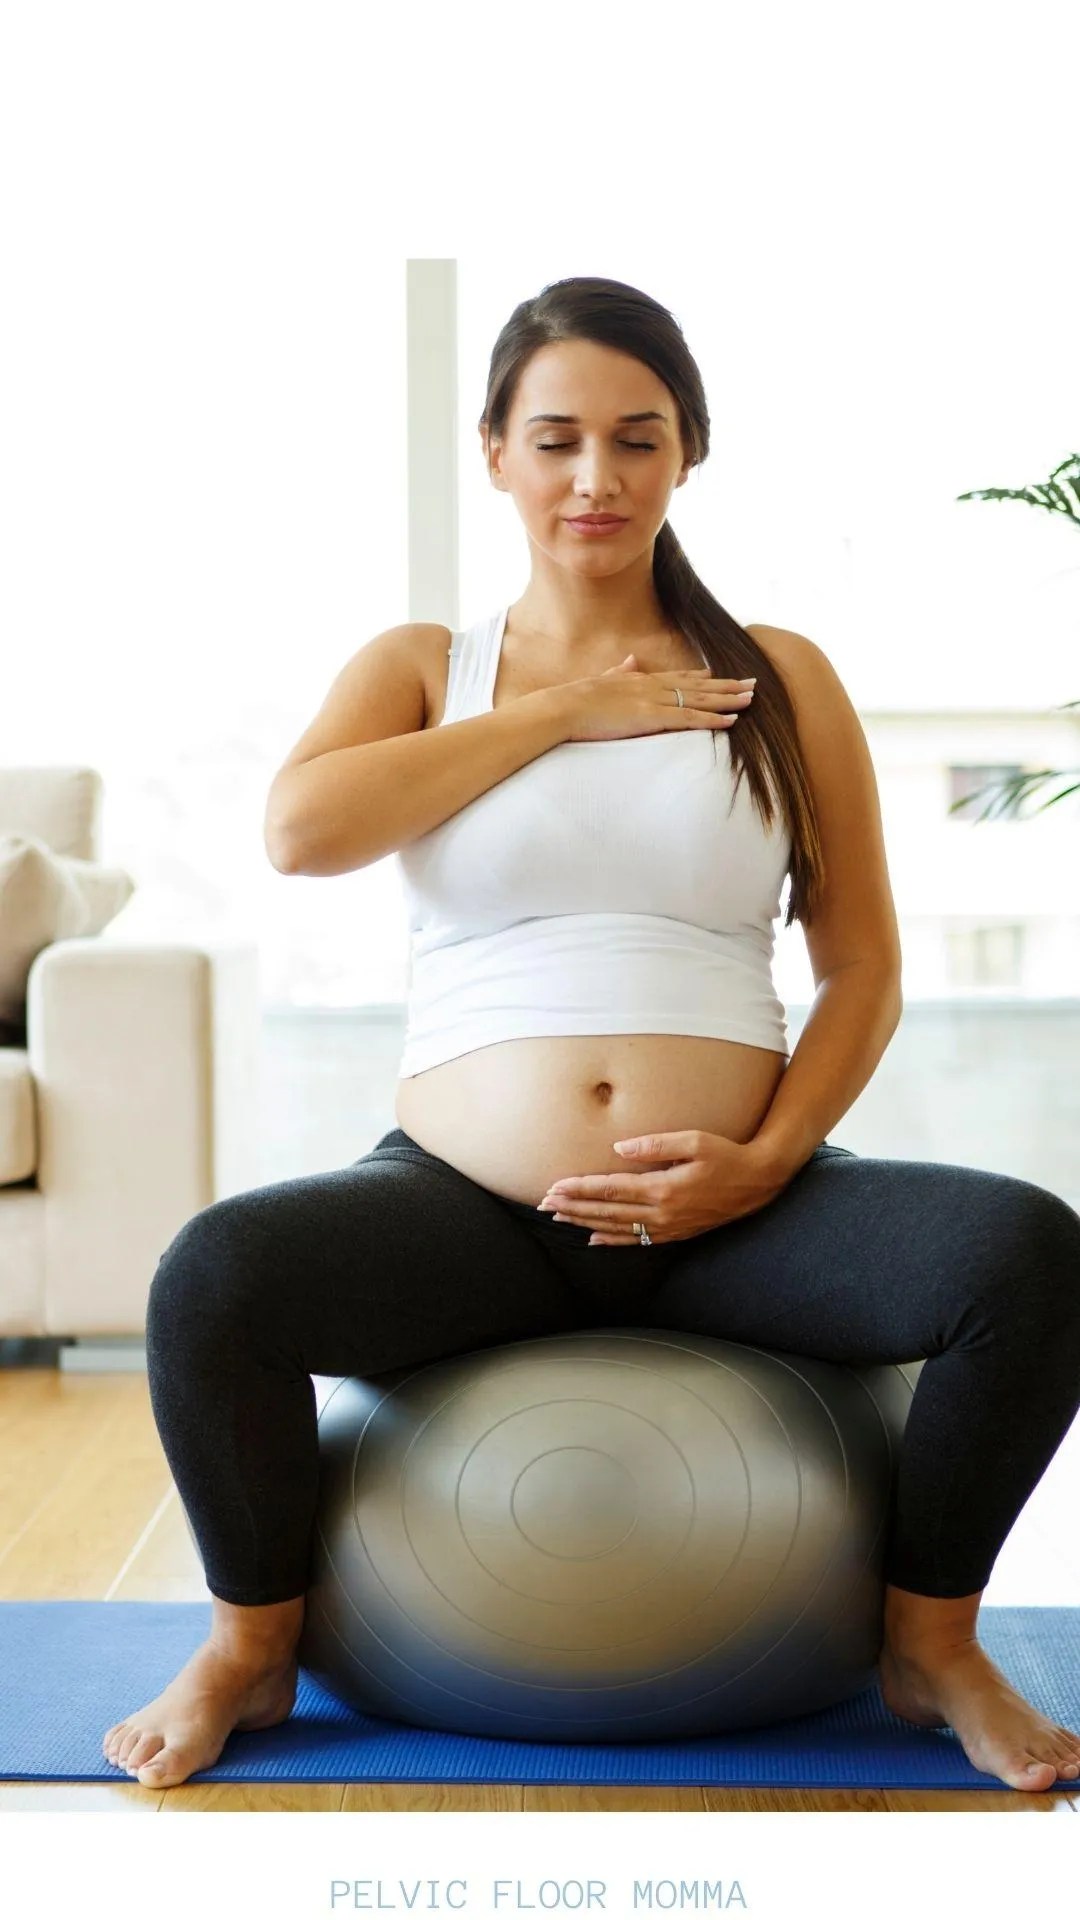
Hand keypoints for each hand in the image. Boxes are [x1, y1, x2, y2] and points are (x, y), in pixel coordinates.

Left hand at [537, 1129, 791, 1245]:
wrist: (758, 1181)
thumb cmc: (727, 1154)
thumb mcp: (694, 1140)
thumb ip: (655, 1144)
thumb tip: (619, 1146)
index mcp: (663, 1189)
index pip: (610, 1189)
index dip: (580, 1189)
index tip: (555, 1187)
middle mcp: (662, 1213)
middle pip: (607, 1211)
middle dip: (573, 1207)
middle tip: (544, 1204)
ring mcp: (668, 1227)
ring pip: (617, 1228)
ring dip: (585, 1222)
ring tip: (560, 1217)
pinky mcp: (676, 1233)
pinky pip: (637, 1240)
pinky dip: (612, 1240)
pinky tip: (594, 1238)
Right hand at [552, 651, 756, 744]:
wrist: (564, 707)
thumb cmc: (577, 699)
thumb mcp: (602, 680)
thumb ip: (619, 671)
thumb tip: (629, 660)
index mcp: (642, 679)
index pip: (680, 676)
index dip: (704, 677)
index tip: (722, 675)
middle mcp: (654, 686)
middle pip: (699, 685)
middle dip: (727, 685)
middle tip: (753, 683)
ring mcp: (655, 701)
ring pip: (701, 700)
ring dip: (728, 699)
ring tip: (752, 698)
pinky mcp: (653, 718)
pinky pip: (690, 719)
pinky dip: (712, 720)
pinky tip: (731, 720)